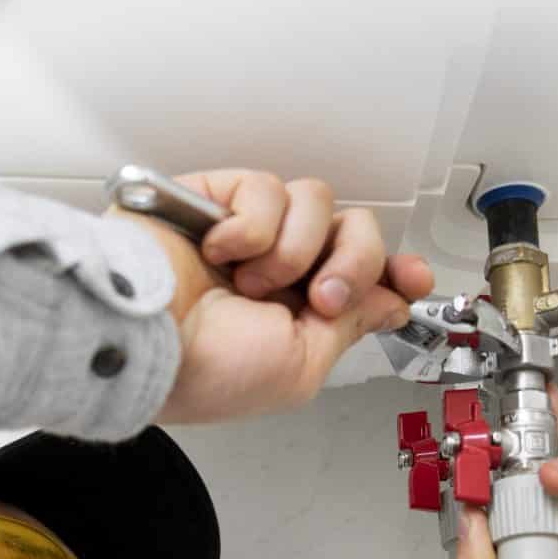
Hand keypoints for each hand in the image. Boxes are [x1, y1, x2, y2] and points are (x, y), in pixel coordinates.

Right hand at [113, 169, 434, 423]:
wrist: (145, 340)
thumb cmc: (206, 369)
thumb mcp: (301, 365)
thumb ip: (351, 325)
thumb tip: (391, 301)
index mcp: (299, 311)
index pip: (363, 273)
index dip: (394, 270)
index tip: (412, 277)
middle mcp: (279, 267)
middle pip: (353, 229)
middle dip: (352, 264)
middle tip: (320, 297)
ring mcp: (247, 231)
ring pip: (315, 203)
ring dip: (294, 250)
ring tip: (252, 282)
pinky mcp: (214, 198)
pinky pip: (266, 189)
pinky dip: (252, 227)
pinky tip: (220, 253)